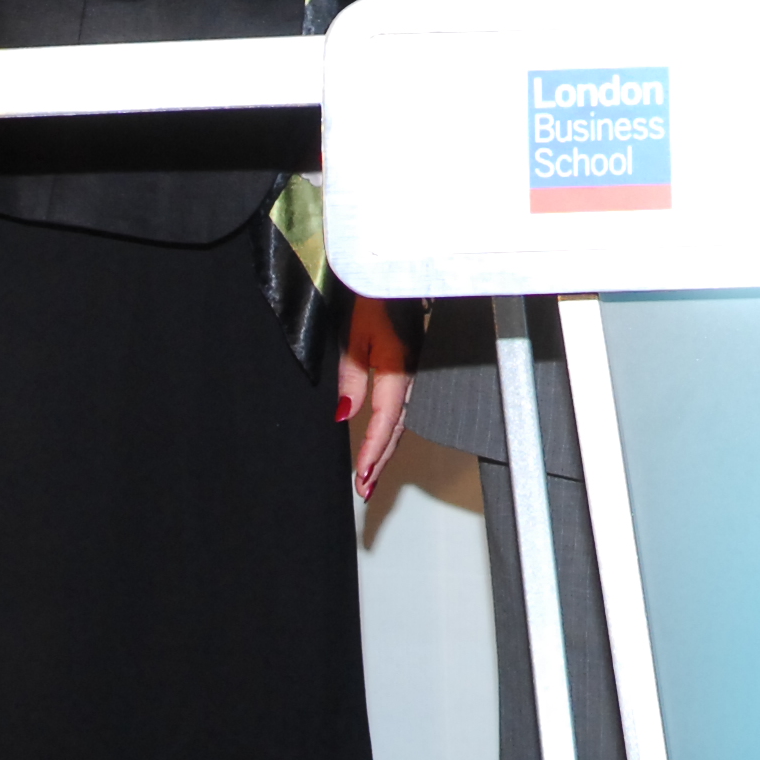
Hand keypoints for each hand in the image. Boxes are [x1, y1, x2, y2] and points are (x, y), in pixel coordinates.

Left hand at [340, 294, 412, 497]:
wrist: (395, 270)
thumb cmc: (372, 295)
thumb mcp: (354, 335)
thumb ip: (351, 376)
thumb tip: (345, 413)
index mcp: (397, 366)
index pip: (385, 419)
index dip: (373, 449)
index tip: (361, 475)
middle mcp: (410, 372)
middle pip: (397, 427)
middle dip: (381, 460)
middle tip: (365, 489)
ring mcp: (413, 368)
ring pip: (402, 418)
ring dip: (386, 448)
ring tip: (371, 474)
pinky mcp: (411, 363)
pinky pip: (403, 404)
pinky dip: (391, 427)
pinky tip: (383, 437)